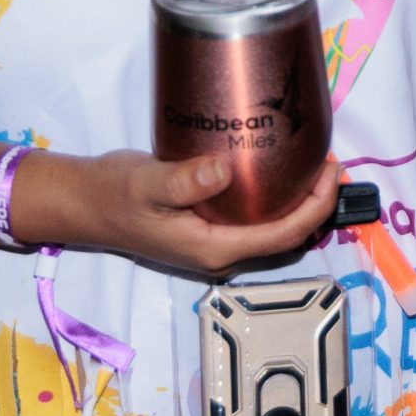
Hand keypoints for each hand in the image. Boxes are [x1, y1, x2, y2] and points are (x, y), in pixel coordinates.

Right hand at [39, 151, 341, 277]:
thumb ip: (185, 180)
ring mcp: (214, 244)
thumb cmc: (113, 194)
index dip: (316, 207)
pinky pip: (255, 221)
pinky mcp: (209, 230)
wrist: (84, 204)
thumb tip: (224, 171)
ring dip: (299, 202)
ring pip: (272, 231)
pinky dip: (276, 200)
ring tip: (313, 163)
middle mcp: (220, 254)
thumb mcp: (147, 182)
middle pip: (286, 237)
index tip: (331, 171)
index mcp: (213, 249)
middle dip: (315, 204)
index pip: (283, 236)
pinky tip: (279, 171)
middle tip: (329, 161)